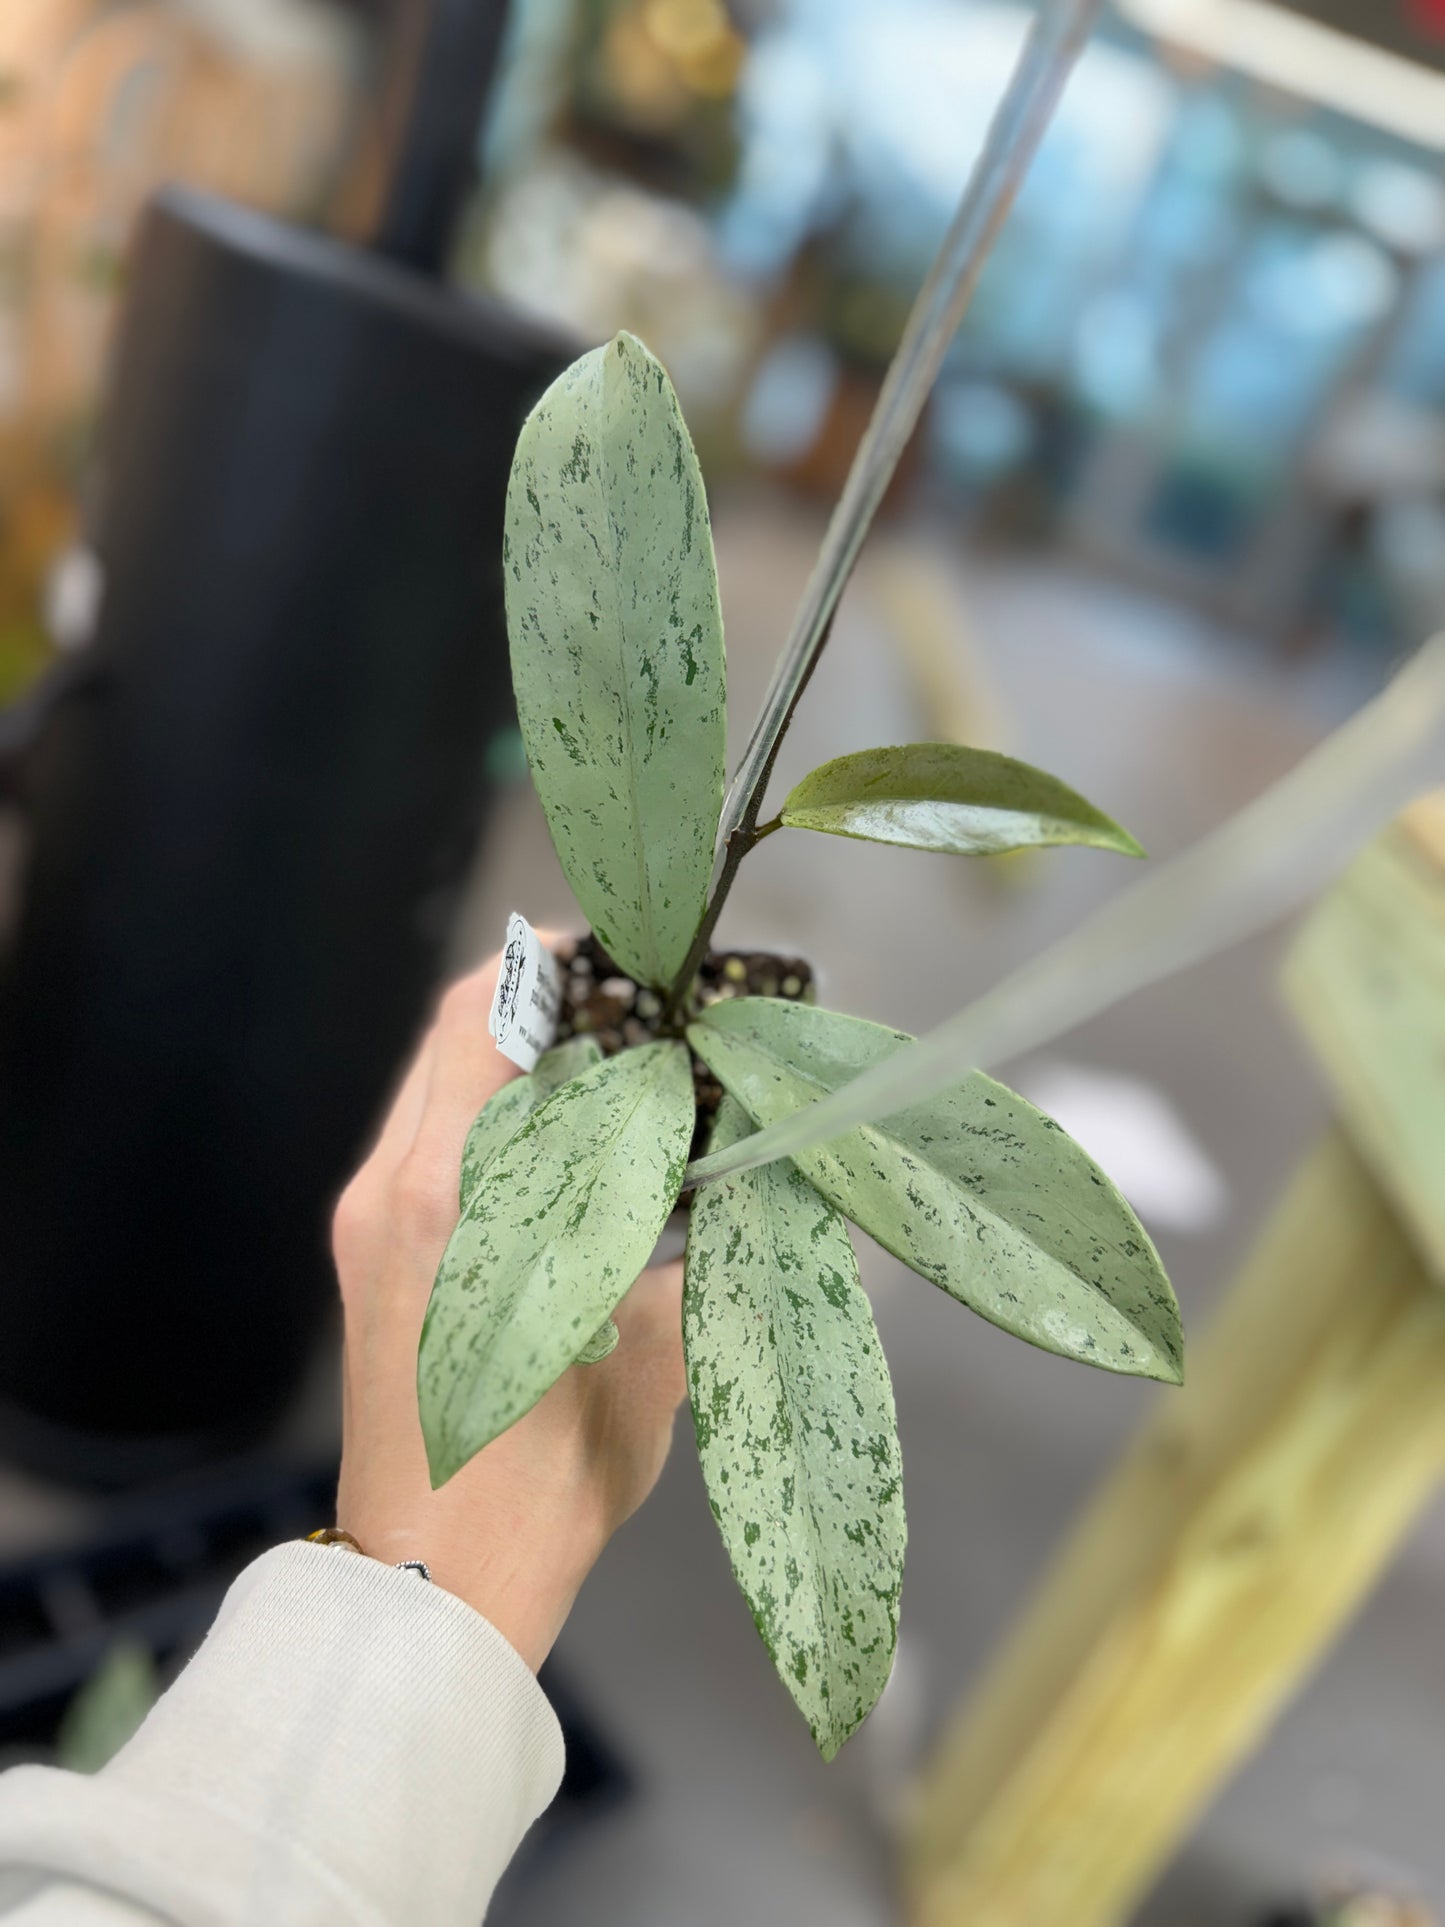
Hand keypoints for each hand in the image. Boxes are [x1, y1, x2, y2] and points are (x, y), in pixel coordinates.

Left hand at [331, 945, 685, 1668]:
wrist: (436, 1590)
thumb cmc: (547, 1483)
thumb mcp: (647, 1355)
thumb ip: (695, 1248)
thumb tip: (755, 1179)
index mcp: (453, 1197)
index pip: (480, 1019)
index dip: (547, 966)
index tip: (615, 951)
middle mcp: (393, 1192)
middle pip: (450, 1039)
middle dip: (538, 1005)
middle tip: (630, 1003)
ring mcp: (369, 1226)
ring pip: (436, 1090)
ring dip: (513, 1059)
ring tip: (608, 1065)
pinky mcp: (370, 1260)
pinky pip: (429, 1146)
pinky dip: (492, 1118)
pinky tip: (567, 1146)